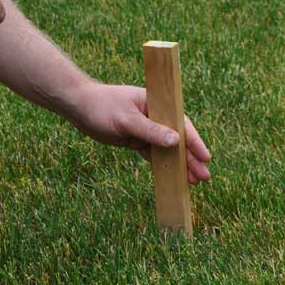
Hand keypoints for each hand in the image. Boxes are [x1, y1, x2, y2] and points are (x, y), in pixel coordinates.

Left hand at [70, 83, 210, 183]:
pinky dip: (162, 166)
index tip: (206, 157)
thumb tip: (176, 141)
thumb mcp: (126, 120)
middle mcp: (155, 115)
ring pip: (167, 149)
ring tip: (194, 182)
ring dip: (179, 164)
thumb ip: (150, 131)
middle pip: (178, 138)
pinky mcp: (137, 139)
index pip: (181, 123)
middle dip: (191, 158)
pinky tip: (173, 178)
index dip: (194, 141)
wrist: (79, 107)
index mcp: (157, 103)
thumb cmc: (102, 107)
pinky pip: (153, 154)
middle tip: (204, 177)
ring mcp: (147, 128)